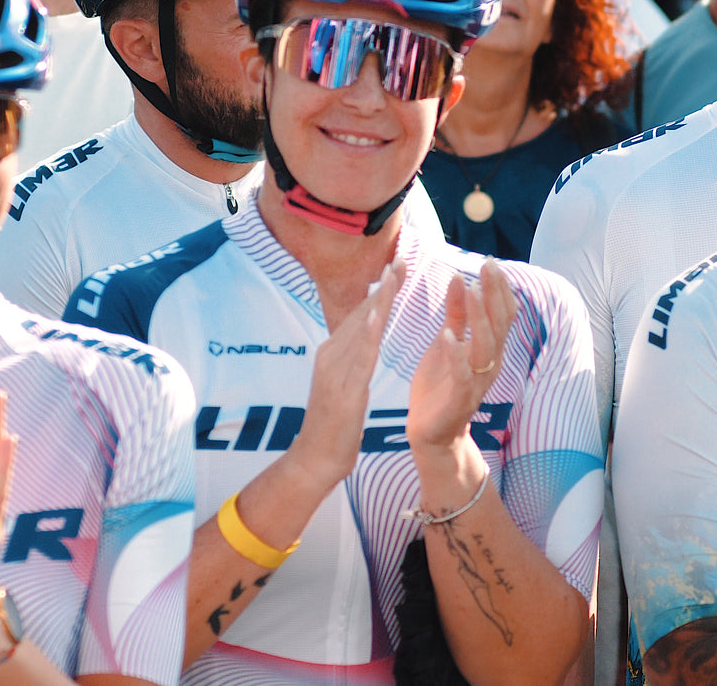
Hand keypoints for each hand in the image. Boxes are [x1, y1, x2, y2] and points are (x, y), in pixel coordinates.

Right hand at [290, 258, 403, 485]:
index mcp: (332, 353)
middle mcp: (330, 356)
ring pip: (359, 329)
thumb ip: (353, 358)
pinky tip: (376, 316)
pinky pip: (356, 359)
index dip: (380, 289)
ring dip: (377, 301)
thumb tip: (366, 334)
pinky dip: (365, 335)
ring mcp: (334, 372)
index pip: (360, 314)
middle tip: (401, 257)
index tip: (397, 264)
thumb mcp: (344, 383)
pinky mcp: (341, 391)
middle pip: (360, 313)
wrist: (315, 459)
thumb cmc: (334, 424)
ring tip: (393, 275)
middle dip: (382, 286)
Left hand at [406, 257, 517, 454]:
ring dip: (480, 317)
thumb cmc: (440, 385)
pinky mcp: (460, 399)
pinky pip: (462, 375)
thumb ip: (456, 314)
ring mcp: (478, 382)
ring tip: (472, 290)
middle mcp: (490, 364)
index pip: (502, 313)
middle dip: (494, 294)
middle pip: (499, 324)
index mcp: (489, 349)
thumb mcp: (447, 341)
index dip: (499, 288)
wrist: (432, 433)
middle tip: (488, 266)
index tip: (491, 262)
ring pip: (485, 346)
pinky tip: (448, 335)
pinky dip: (457, 354)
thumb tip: (459, 278)